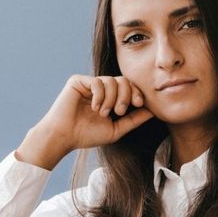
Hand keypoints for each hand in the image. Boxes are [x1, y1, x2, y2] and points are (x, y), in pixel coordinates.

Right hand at [16, 75, 153, 169]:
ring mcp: (89, 83)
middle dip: (126, 95)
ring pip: (112, 80)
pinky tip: (95, 107)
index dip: (137, 93)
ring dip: (111, 98)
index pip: (129, 87)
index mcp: (110, 98)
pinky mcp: (78, 81)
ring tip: (103, 113)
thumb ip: (134, 120)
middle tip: (119, 111)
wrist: (64, 137)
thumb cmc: (87, 135)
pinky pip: (98, 82)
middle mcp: (100, 89)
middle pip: (123, 80)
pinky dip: (100, 96)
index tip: (138, 104)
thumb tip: (153, 111)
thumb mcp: (116, 129)